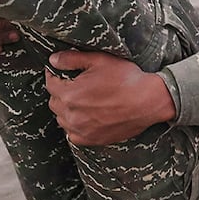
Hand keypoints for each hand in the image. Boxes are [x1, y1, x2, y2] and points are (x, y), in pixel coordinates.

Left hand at [43, 51, 175, 145]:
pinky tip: (85, 117)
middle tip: (72, 84)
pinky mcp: (92, 140)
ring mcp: (82, 130)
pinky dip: (75, 126)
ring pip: (62, 120)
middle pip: (54, 102)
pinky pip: (73, 135)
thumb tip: (53, 60)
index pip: (50, 84)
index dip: (53, 75)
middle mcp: (72, 115)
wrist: (148, 101)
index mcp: (70, 94)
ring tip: (79, 101)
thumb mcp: (98, 60)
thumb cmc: (126, 79)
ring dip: (66, 110)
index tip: (58, 72)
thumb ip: (72, 59)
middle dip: (59, 92)